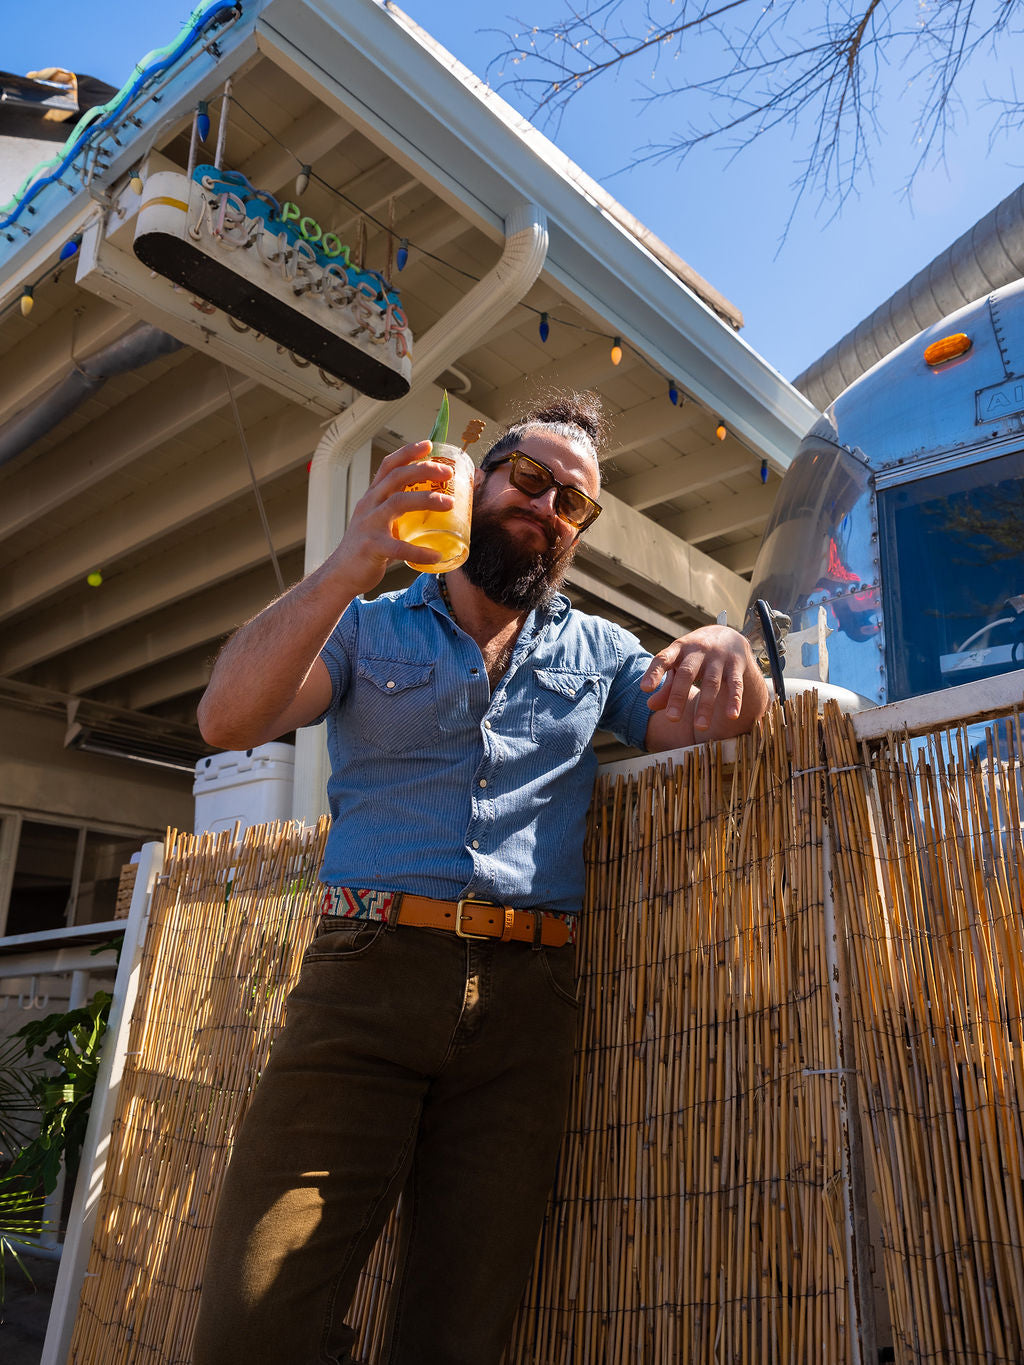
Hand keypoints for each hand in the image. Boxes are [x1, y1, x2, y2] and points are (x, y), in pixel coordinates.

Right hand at [328, 440, 456, 597]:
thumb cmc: (365, 548)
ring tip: (449, 505)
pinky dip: (419, 552)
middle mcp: (369, 506)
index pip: (388, 466)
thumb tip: (432, 508)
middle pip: (396, 477)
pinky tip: (435, 556)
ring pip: (398, 503)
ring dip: (426, 500)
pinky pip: (399, 548)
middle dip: (423, 470)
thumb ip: (398, 513)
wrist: (341, 574)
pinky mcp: (371, 548)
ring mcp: (369, 525)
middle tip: (447, 474)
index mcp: (372, 497)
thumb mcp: (378, 521)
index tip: (428, 444)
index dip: (408, 452)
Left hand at [641, 625, 767, 737]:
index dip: (654, 672)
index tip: (644, 688)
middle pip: (687, 673)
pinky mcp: (736, 665)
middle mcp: (698, 651)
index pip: (663, 658)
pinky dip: (734, 700)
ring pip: (711, 682)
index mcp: (679, 648)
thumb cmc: (695, 656)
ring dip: (706, 705)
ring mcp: (719, 657)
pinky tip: (731, 716)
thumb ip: (666, 686)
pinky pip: (736, 684)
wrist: (728, 634)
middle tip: (672, 719)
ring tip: (700, 727)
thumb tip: (650, 705)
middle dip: (678, 696)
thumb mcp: (678, 665)